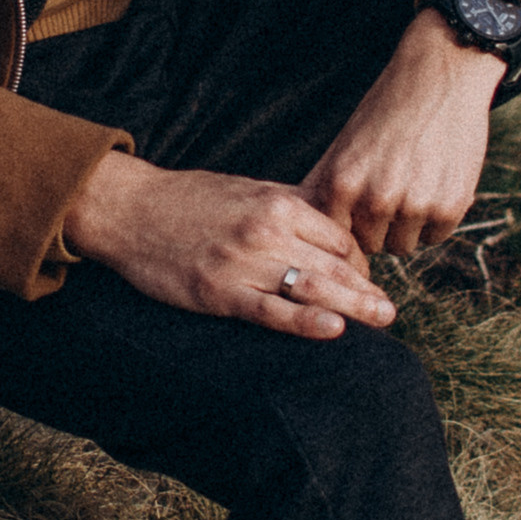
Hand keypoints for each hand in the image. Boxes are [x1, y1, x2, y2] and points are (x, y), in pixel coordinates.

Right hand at [59, 151, 397, 338]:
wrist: (130, 210)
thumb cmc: (189, 199)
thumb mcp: (247, 188)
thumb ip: (290, 204)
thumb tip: (332, 220)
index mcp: (278, 204)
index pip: (338, 239)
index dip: (358, 263)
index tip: (362, 281)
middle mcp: (266, 233)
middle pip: (335, 265)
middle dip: (367, 290)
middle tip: (390, 311)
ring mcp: (243, 265)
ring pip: (312, 289)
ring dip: (354, 308)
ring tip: (381, 321)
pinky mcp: (220, 293)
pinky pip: (272, 312)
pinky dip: (306, 322)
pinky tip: (334, 330)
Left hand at [300, 10, 500, 257]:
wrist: (439, 77)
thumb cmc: (386, 112)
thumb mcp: (343, 146)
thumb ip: (322, 189)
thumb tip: (297, 228)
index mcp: (341, 184)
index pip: (336, 237)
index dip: (349, 226)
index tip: (358, 211)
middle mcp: (375, 199)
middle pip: (370, 245)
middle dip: (378, 227)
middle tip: (391, 189)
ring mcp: (414, 205)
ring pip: (403, 245)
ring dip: (408, 225)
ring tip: (413, 183)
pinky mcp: (450, 207)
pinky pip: (436, 236)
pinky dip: (437, 218)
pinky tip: (436, 182)